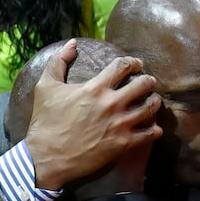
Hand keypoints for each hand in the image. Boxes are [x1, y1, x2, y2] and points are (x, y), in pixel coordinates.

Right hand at [24, 40, 160, 190]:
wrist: (46, 156)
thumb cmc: (45, 121)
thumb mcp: (45, 86)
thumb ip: (58, 61)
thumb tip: (72, 43)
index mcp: (95, 87)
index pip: (122, 66)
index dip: (132, 62)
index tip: (136, 64)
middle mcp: (111, 103)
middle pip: (142, 84)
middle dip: (148, 80)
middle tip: (149, 82)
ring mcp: (119, 124)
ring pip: (149, 108)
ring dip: (154, 102)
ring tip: (153, 101)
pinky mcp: (122, 144)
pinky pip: (148, 134)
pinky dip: (154, 129)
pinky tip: (153, 127)